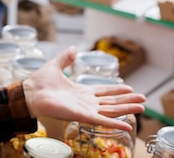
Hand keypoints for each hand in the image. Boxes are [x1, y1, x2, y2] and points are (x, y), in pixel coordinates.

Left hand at [22, 46, 144, 131]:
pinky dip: (114, 123)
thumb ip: (65, 58)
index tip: (130, 89)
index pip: (103, 92)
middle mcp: (85, 102)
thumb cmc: (40, 82)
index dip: (116, 91)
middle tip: (143, 99)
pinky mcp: (82, 115)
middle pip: (111, 102)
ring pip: (110, 110)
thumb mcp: (55, 65)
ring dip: (126, 109)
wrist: (30, 92)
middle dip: (127, 101)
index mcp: (81, 91)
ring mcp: (85, 109)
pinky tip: (127, 125)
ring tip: (142, 107)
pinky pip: (101, 120)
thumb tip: (73, 48)